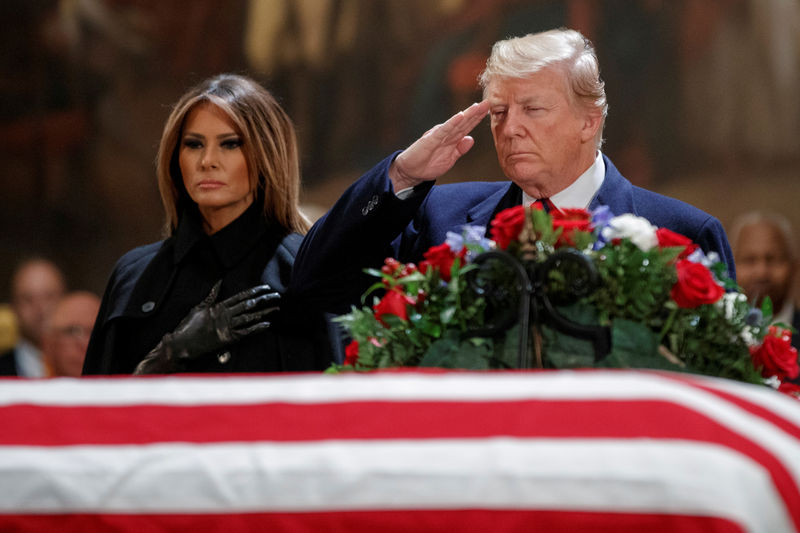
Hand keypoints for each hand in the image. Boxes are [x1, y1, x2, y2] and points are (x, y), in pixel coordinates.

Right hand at [133, 281, 279, 373]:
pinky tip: (267, 325)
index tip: (266, 288)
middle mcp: (226, 315)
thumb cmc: (188, 326)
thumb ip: (211, 296)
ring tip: (276, 308)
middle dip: (264, 300)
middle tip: (277, 296)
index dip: (255, 291)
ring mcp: (228, 327)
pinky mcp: (228, 339)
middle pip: (249, 305)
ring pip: (250, 318)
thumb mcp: (199, 307)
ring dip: (264, 313)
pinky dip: (257, 329)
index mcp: (219, 306)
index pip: (241, 296)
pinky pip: (246, 333)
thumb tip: (219, 282)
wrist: (182, 344)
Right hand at [389, 100, 489, 190]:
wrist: (410, 172)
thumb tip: (470, 139)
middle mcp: (446, 134)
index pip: (466, 127)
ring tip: (478, 106)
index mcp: (451, 138)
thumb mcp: (450, 159)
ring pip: (456, 123)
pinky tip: (461, 115)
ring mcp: (438, 135)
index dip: (477, 119)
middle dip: (476, 113)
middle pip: (464, 122)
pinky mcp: (431, 139)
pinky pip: (444, 130)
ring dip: (467, 114)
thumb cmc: (428, 164)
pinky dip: (453, 122)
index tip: (489, 110)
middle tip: (488, 102)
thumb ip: (460, 149)